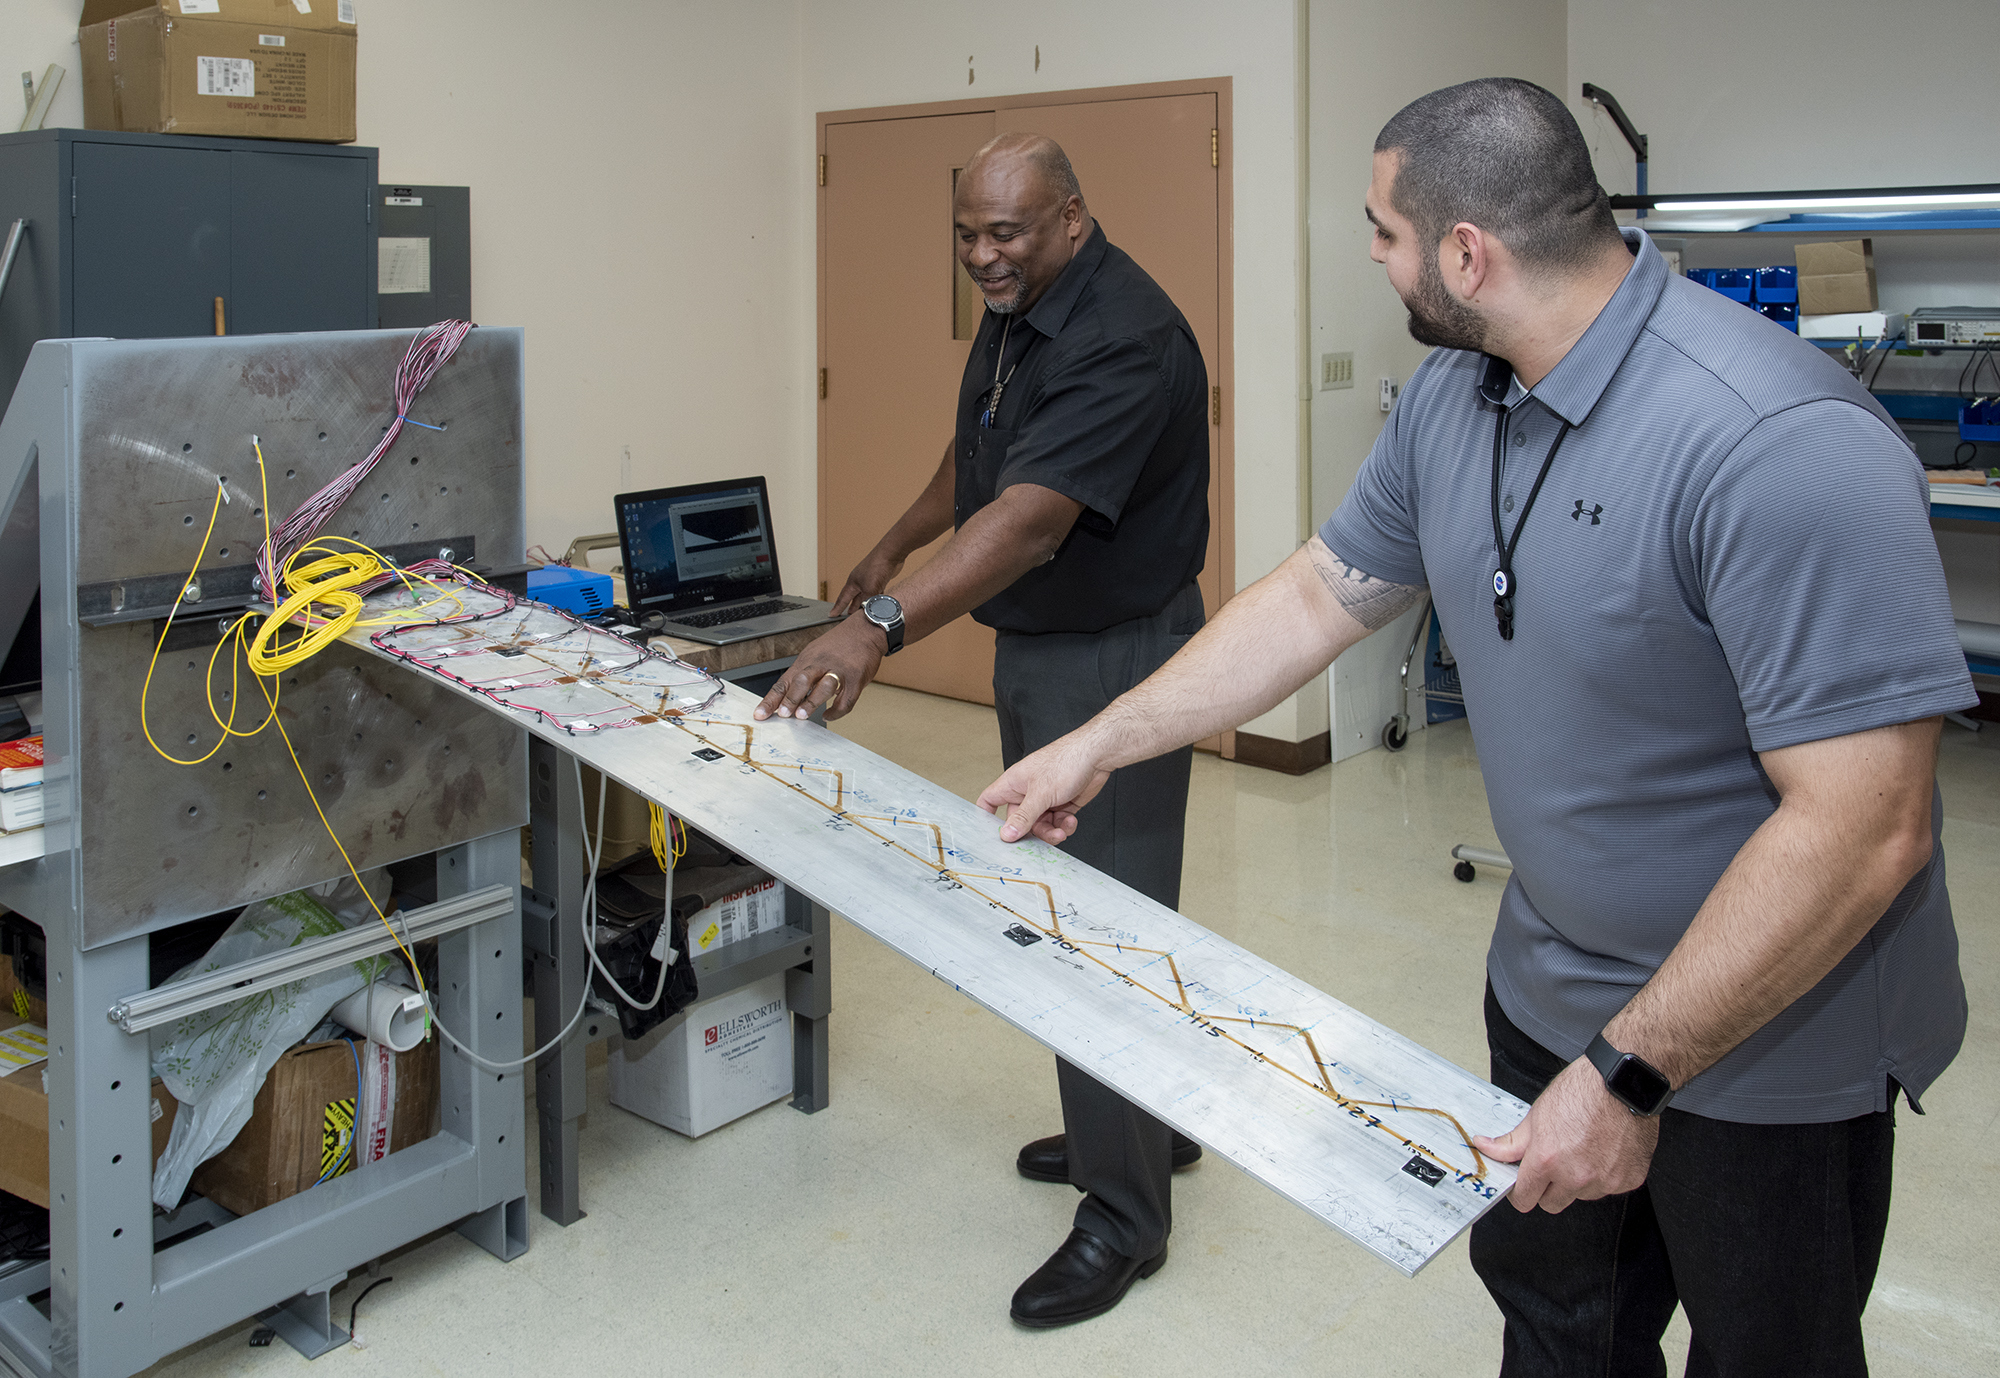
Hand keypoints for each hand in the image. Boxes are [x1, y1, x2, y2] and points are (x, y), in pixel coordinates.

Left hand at [753, 616, 884, 721]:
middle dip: (791, 698)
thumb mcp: (815, 654)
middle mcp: (820, 664)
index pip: (784, 682)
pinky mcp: (856, 678)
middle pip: (801, 680)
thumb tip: (785, 698)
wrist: (865, 630)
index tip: (760, 714)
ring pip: (823, 686)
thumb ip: (802, 675)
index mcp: (806, 660)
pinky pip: (846, 699)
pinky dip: (836, 711)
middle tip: (783, 714)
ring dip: (811, 702)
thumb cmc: (839, 645)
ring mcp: (839, 671)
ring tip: (802, 716)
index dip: (771, 699)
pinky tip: (829, 715)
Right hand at [829, 548, 905, 617]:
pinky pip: (875, 593)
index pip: (843, 598)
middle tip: (846, 617)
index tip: (831, 615)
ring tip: (860, 613)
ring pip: (865, 596)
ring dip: (863, 604)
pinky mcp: (880, 580)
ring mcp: (870, 580)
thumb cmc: (876, 567)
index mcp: (853, 583)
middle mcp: (860, 582)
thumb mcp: (869, 588)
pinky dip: (875, 599)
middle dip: (850, 607)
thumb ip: (867, 600)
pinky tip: (876, 604)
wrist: (890, 554)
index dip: (837, 608)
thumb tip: (865, 611)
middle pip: (853, 598)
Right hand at [975, 734, 1111, 845]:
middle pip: (1019, 821)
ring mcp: (1045, 798)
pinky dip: (1064, 826)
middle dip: (1031, 832)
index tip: (991, 834)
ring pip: (1040, 825)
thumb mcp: (1040, 794)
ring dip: (1051, 832)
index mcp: (1013, 783)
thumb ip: (1023, 817)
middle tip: (1040, 840)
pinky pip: (1057, 823)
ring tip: (1062, 831)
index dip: (985, 817)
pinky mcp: (1062, 804)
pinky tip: (1070, 821)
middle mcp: (1027, 792)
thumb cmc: (1065, 762)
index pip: (989, 800)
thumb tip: (1006, 835)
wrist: (1096, 756)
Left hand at [1474, 1057, 1659, 1213]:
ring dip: (1579, 1182)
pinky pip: (1609, 1189)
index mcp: (1547, 1161)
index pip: (1525, 1200)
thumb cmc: (1583, 1092)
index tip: (1524, 1185)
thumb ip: (1511, 1142)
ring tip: (1583, 1150)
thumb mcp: (1536, 1115)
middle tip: (1554, 1164)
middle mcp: (1576, 1176)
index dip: (1521, 1193)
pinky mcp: (1627, 1180)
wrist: (1623, 1083)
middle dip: (1548, 1189)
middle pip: (1552, 1204)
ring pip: (1582, 1196)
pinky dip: (1605, 1176)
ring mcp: (1604, 1181)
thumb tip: (1486, 1148)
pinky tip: (1603, 1151)